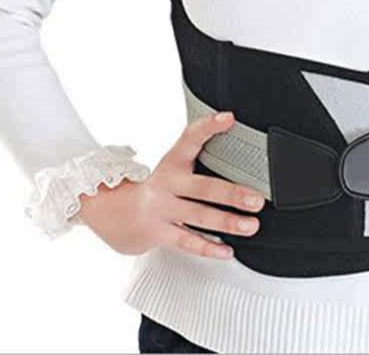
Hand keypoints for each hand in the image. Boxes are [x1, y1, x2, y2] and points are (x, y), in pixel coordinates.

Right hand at [77, 112, 263, 258]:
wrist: (110, 213)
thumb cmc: (153, 189)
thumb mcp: (171, 167)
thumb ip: (196, 156)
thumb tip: (229, 137)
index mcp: (172, 162)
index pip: (190, 138)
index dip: (209, 126)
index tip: (228, 118)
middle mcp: (166, 183)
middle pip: (203, 187)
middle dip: (233, 194)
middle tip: (257, 198)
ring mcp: (160, 209)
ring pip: (198, 216)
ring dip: (228, 222)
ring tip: (251, 225)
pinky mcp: (156, 232)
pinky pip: (186, 241)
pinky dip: (208, 248)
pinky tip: (227, 250)